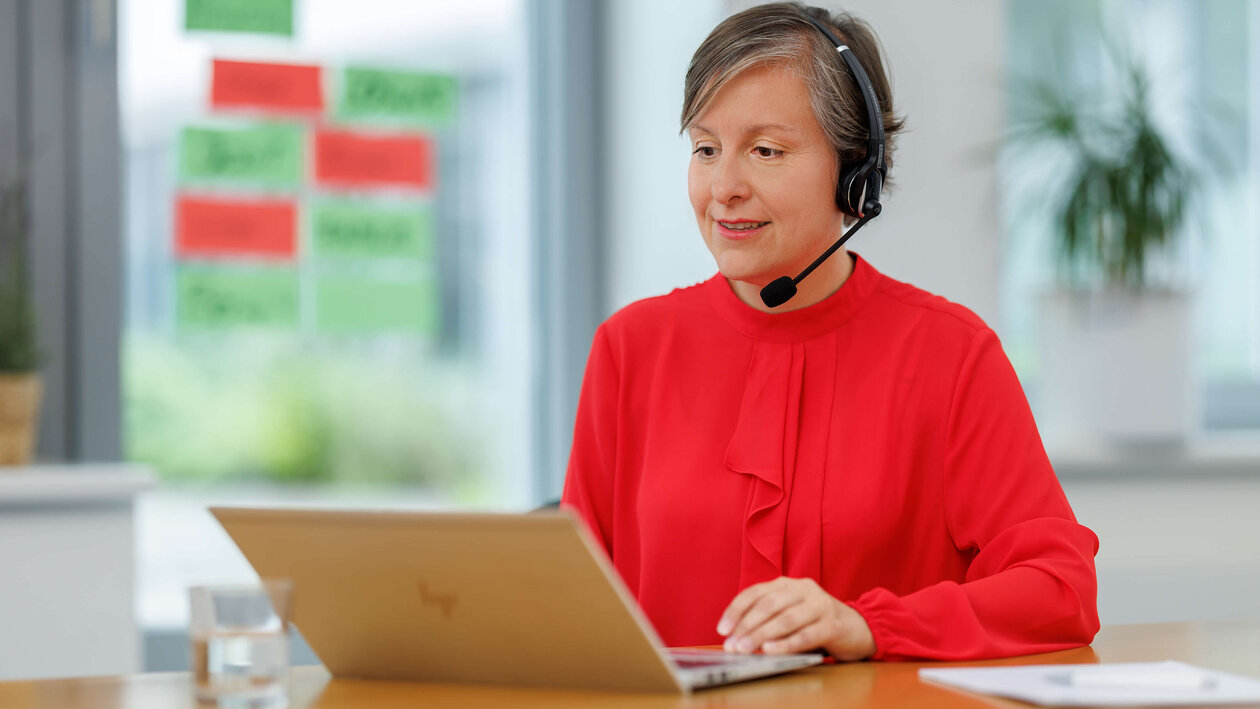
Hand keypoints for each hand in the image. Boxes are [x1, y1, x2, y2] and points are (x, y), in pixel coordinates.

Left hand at [716, 577, 874, 660]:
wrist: (856, 627)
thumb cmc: (814, 622)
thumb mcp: (789, 613)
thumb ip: (767, 618)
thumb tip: (736, 637)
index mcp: (787, 583)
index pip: (755, 593)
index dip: (736, 610)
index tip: (722, 629)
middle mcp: (803, 588)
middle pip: (768, 605)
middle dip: (747, 625)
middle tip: (732, 644)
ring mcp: (820, 604)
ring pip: (785, 619)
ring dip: (762, 636)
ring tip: (746, 649)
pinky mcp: (833, 624)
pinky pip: (805, 635)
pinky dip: (786, 644)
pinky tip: (771, 651)